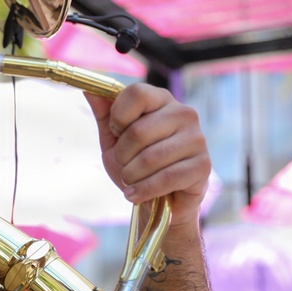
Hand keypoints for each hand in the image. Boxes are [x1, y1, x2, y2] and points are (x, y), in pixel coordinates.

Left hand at [87, 86, 210, 227]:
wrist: (158, 201)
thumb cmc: (136, 165)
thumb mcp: (114, 139)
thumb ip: (105, 114)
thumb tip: (89, 89)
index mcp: (162, 100)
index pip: (136, 93)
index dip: (118, 117)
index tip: (117, 133)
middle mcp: (184, 113)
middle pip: (138, 131)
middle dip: (122, 155)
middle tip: (125, 165)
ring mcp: (196, 139)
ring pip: (150, 158)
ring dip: (131, 176)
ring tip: (132, 181)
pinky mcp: (203, 166)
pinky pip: (165, 178)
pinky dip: (143, 190)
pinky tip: (136, 194)